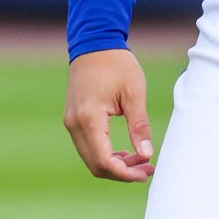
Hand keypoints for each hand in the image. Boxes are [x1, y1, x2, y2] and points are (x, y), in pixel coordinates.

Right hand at [64, 48, 155, 181]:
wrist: (94, 45)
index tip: (146, 172)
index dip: (125, 173)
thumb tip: (146, 155)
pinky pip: (87, 147)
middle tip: (147, 170)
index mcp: (89, 118)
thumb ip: (139, 126)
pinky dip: (105, 155)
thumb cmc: (117, 65)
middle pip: (95, 165)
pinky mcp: (73, 120)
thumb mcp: (134, 94)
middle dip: (122, 173)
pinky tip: (125, 153)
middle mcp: (74, 124)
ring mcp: (71, 123)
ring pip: (90, 158)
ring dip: (114, 165)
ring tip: (140, 161)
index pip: (104, 160)